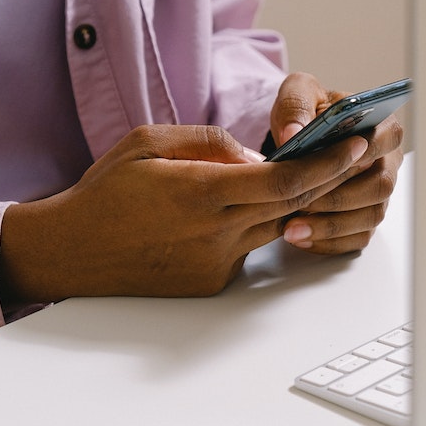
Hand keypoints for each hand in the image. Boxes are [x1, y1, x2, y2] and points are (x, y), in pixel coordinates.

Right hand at [0, 124, 369, 304]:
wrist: (71, 252)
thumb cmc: (105, 192)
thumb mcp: (151, 142)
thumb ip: (212, 142)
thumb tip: (259, 156)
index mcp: (200, 192)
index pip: (284, 180)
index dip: (326, 163)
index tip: (354, 145)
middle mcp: (214, 233)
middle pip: (292, 206)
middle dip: (326, 180)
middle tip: (350, 156)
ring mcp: (215, 263)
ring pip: (274, 228)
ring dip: (293, 204)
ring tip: (304, 177)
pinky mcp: (211, 282)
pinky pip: (249, 248)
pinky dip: (254, 226)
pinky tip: (239, 211)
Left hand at [271, 72, 404, 254]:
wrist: (300, 138)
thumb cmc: (307, 114)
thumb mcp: (298, 94)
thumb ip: (296, 105)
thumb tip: (294, 132)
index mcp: (381, 127)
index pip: (387, 140)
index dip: (362, 155)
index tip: (331, 165)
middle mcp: (387, 162)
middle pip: (380, 186)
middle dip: (338, 198)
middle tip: (301, 203)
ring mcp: (377, 194)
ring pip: (369, 217)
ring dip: (331, 226)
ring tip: (293, 228)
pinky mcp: (364, 219)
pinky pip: (356, 239)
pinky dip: (329, 242)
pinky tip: (301, 238)